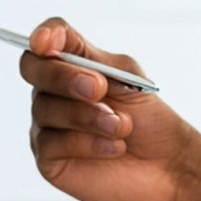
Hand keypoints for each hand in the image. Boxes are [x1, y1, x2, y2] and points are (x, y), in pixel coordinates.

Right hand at [23, 17, 200, 200]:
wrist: (166, 165)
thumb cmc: (149, 119)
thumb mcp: (129, 79)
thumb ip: (94, 61)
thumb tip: (55, 51)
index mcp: (75, 64)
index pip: (49, 37)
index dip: (44, 34)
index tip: (46, 42)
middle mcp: (54, 91)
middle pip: (34, 69)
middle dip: (65, 77)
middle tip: (100, 88)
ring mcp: (47, 123)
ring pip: (46, 108)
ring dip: (89, 116)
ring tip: (123, 126)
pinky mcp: (48, 157)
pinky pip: (51, 142)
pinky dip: (88, 143)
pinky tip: (114, 148)